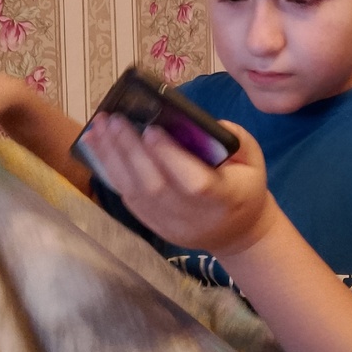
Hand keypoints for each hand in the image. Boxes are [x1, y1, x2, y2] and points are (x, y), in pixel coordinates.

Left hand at [85, 114, 279, 256]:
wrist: (237, 233)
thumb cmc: (244, 187)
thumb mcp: (254, 159)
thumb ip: (234, 139)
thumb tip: (196, 122)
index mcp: (225, 198)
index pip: (193, 182)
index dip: (169, 157)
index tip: (151, 129)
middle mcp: (194, 216)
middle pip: (155, 186)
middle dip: (130, 150)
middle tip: (114, 119)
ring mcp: (170, 225)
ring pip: (134, 193)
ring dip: (112, 158)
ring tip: (97, 128)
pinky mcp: (154, 226)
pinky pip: (128, 198)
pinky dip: (110, 172)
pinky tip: (98, 147)